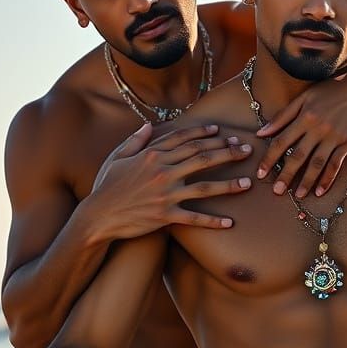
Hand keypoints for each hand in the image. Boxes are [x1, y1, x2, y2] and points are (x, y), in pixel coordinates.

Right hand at [90, 123, 251, 237]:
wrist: (98, 215)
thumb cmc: (107, 186)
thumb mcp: (117, 157)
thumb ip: (135, 140)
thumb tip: (149, 125)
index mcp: (152, 155)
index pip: (185, 140)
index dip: (206, 134)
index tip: (223, 131)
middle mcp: (163, 171)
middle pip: (202, 158)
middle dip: (227, 152)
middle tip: (247, 150)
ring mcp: (166, 194)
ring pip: (205, 186)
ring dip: (229, 184)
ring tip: (248, 183)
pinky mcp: (166, 216)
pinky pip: (194, 218)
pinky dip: (212, 221)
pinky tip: (230, 222)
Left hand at [256, 64, 346, 197]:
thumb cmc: (336, 88)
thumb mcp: (307, 96)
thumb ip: (284, 115)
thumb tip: (261, 133)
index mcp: (305, 115)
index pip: (281, 141)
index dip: (269, 159)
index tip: (260, 174)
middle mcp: (318, 127)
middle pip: (297, 155)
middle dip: (285, 175)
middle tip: (277, 192)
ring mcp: (335, 135)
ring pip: (316, 163)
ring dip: (306, 181)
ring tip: (298, 196)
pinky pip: (336, 164)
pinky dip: (328, 179)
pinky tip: (320, 192)